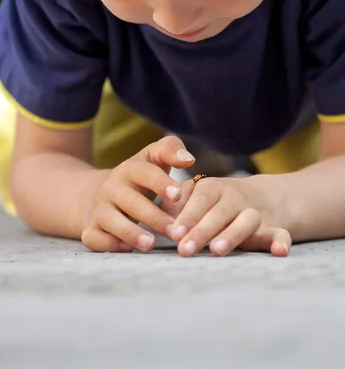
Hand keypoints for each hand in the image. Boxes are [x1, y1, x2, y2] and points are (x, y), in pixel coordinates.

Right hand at [81, 136, 195, 252]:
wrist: (106, 193)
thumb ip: (170, 150)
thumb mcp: (153, 158)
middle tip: (175, 231)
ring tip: (151, 244)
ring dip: (130, 232)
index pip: (144, 172)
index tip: (178, 195)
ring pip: (109, 219)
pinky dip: (108, 244)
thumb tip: (188, 159)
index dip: (160, 183)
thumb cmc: (140, 177)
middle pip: (129, 200)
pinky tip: (128, 249)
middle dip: (153, 216)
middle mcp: (111, 187)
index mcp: (129, 169)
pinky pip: (93, 238)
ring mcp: (99, 208)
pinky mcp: (91, 228)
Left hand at [168, 176, 291, 256]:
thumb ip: (176, 204)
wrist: (262, 196)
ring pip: (248, 220)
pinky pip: (281, 234)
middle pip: (221, 211)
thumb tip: (158, 219)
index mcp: (214, 187)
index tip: (175, 232)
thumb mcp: (194, 196)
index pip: (202, 197)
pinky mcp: (274, 229)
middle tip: (185, 249)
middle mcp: (236, 198)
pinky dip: (281, 242)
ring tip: (216, 250)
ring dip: (232, 234)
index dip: (188, 214)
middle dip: (202, 230)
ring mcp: (255, 213)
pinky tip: (279, 252)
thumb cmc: (213, 202)